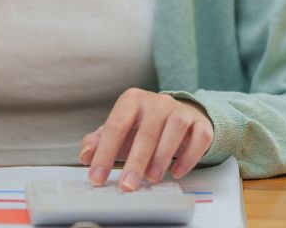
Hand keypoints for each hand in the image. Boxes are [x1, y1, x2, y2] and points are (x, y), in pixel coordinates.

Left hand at [80, 88, 213, 190]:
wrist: (179, 116)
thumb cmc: (144, 127)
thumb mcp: (120, 131)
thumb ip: (98, 141)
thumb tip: (85, 155)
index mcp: (132, 100)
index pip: (116, 126)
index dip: (104, 154)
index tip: (97, 178)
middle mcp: (158, 101)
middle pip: (146, 132)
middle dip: (135, 162)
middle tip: (127, 185)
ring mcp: (181, 110)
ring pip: (174, 130)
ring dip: (163, 157)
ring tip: (152, 178)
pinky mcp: (200, 123)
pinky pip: (198, 138)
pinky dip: (189, 157)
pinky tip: (177, 172)